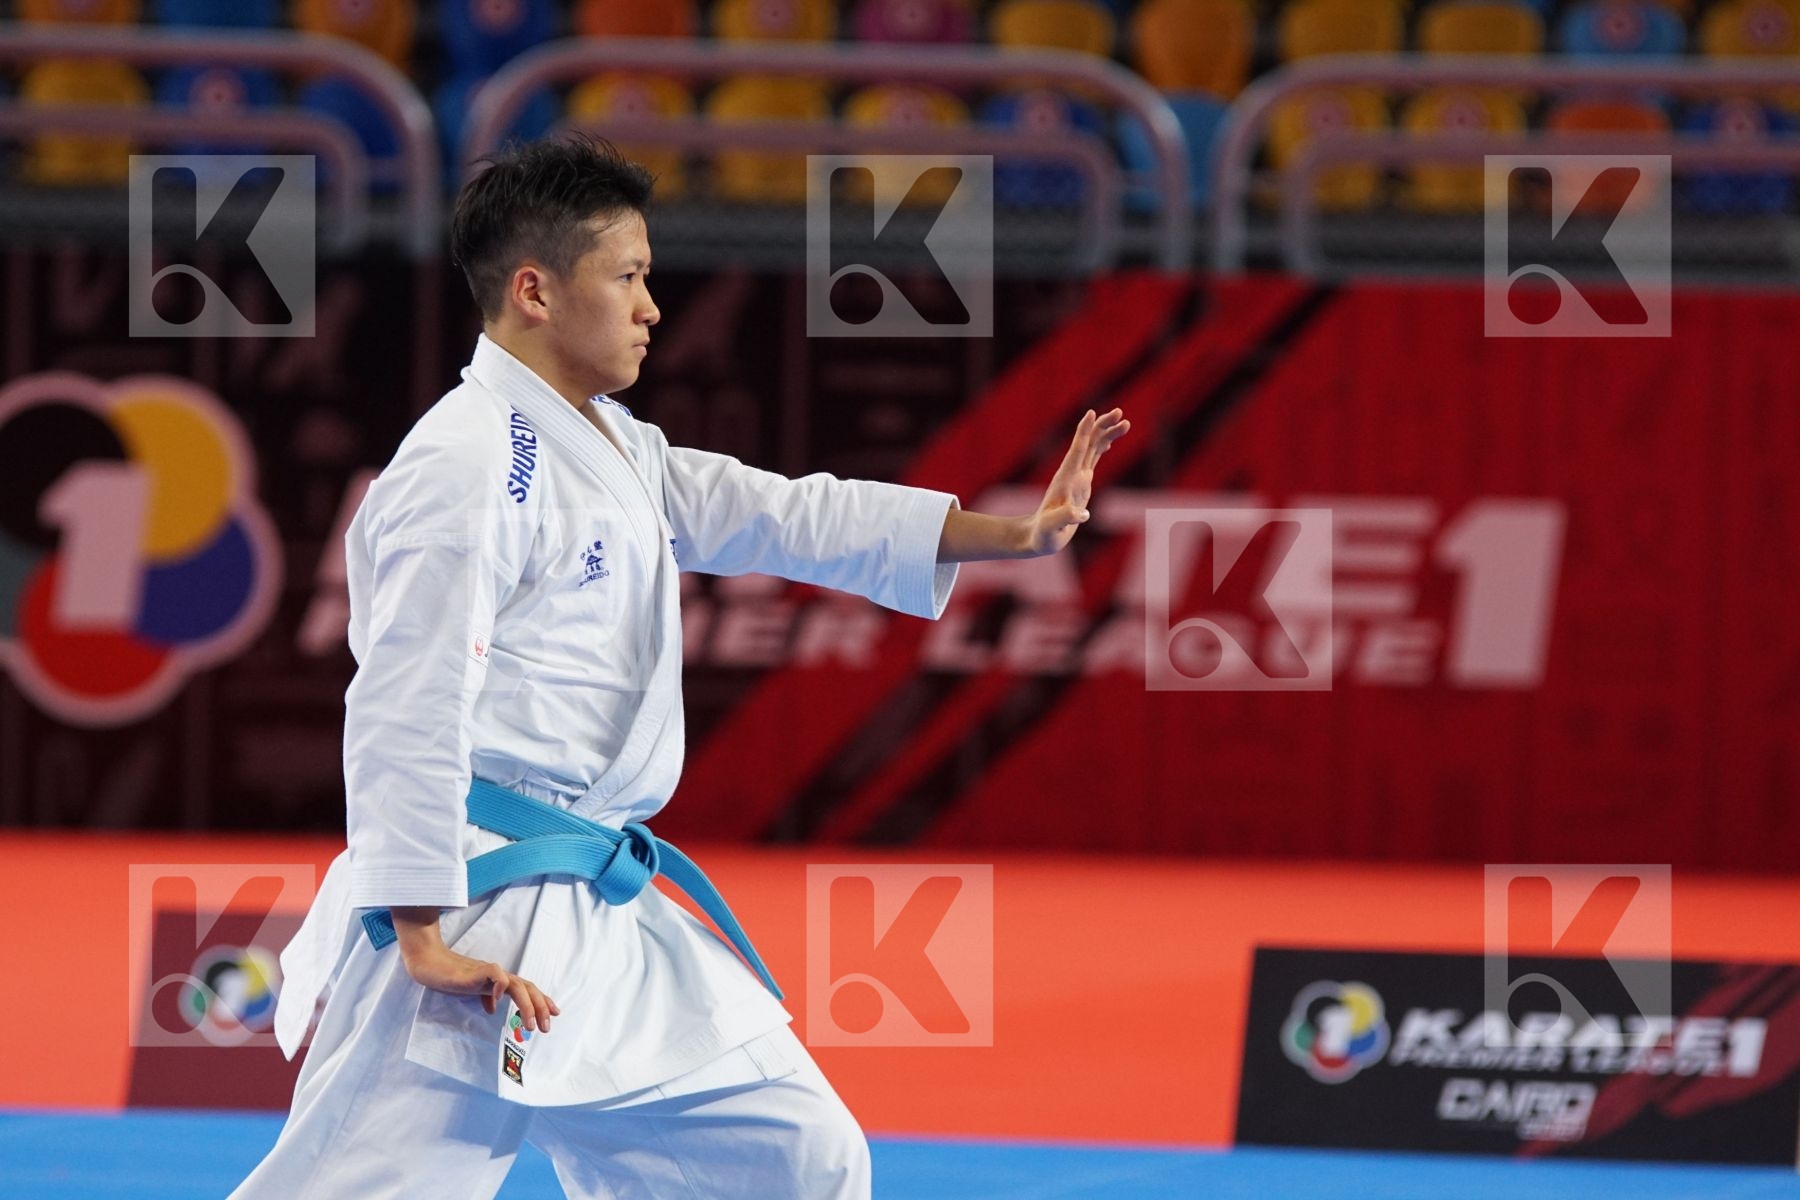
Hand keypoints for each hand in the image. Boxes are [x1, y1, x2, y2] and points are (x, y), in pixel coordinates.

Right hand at [391, 907, 558, 1032]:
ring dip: (527, 1004)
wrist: (432, 963)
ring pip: (517, 984)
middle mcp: (500, 976)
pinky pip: (495, 974)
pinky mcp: (477, 970)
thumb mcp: (473, 991)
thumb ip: (485, 998)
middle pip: (528, 988)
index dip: (542, 1001)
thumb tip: (493, 1010)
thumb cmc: (452, 977)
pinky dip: (500, 987)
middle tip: (546, 1027)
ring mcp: (490, 972)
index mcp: (501, 982)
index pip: (527, 990)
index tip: (554, 1015)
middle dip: (540, 1007)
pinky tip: (497, 1002)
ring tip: (530, 1024)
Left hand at [1022, 408, 1129, 556]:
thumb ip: (1064, 518)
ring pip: (1094, 448)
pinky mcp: (1082, 484)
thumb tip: (1082, 515)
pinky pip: (1093, 460)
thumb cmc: (1044, 534)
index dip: (1083, 432)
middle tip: (1121, 413)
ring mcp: (1077, 477)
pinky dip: (1102, 448)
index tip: (1091, 413)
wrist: (1040, 537)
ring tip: (1126, 423)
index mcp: (1066, 479)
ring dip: (1107, 434)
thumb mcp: (1052, 528)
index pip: (1076, 451)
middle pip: (1089, 443)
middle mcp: (1072, 474)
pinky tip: (1110, 442)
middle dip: (1103, 426)